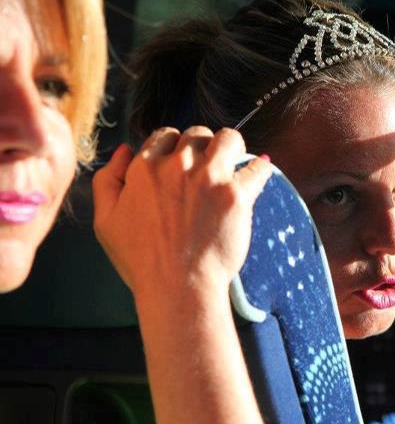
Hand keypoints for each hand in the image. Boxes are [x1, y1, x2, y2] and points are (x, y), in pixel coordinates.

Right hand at [93, 126, 271, 302]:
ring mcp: (209, 178)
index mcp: (144, 169)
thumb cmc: (142, 261)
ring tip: (234, 162)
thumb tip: (124, 150)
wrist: (178, 288)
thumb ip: (108, 180)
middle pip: (197, 135)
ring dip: (231, 148)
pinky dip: (260, 168)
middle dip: (202, 146)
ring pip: (228, 139)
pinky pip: (257, 168)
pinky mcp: (236, 194)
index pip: (165, 135)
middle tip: (208, 166)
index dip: (174, 146)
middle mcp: (177, 166)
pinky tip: (259, 172)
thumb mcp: (106, 221)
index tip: (182, 162)